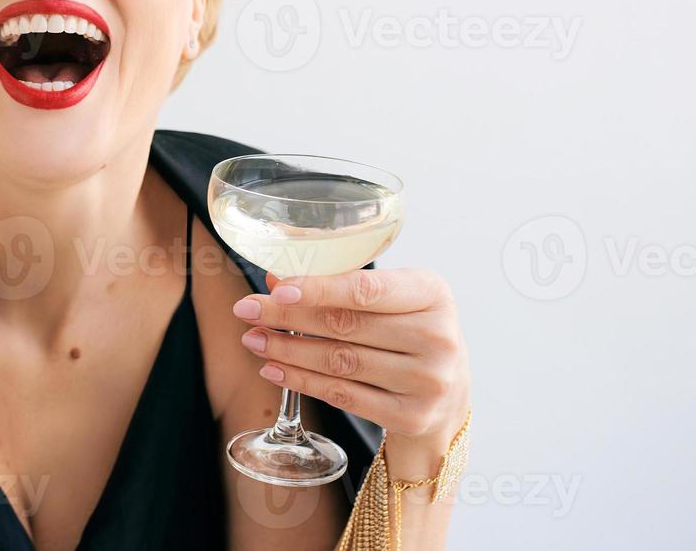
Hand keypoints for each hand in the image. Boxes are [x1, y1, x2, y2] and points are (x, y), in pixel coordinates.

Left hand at [233, 268, 470, 452]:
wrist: (449, 393)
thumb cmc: (410, 332)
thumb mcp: (392, 299)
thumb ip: (340, 285)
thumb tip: (276, 279)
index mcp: (433, 294)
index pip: (366, 289)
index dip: (318, 288)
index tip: (277, 288)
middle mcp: (437, 337)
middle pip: (346, 326)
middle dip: (288, 317)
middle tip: (247, 310)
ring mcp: (428, 382)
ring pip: (340, 362)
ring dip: (288, 350)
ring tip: (254, 339)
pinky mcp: (411, 416)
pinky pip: (343, 395)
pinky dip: (303, 381)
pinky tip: (274, 369)